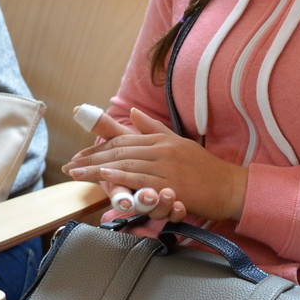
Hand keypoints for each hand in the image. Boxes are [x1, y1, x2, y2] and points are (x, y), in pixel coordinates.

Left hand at [61, 107, 247, 221]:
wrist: (229, 186)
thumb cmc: (205, 169)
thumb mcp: (179, 143)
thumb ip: (153, 129)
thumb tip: (132, 113)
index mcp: (161, 139)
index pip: (123, 140)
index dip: (98, 147)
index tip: (80, 156)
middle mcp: (162, 149)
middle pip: (120, 151)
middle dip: (92, 159)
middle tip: (70, 166)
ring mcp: (167, 165)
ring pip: (126, 164)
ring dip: (98, 169)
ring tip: (77, 173)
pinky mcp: (171, 183)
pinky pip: (141, 178)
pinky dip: (121, 176)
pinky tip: (104, 177)